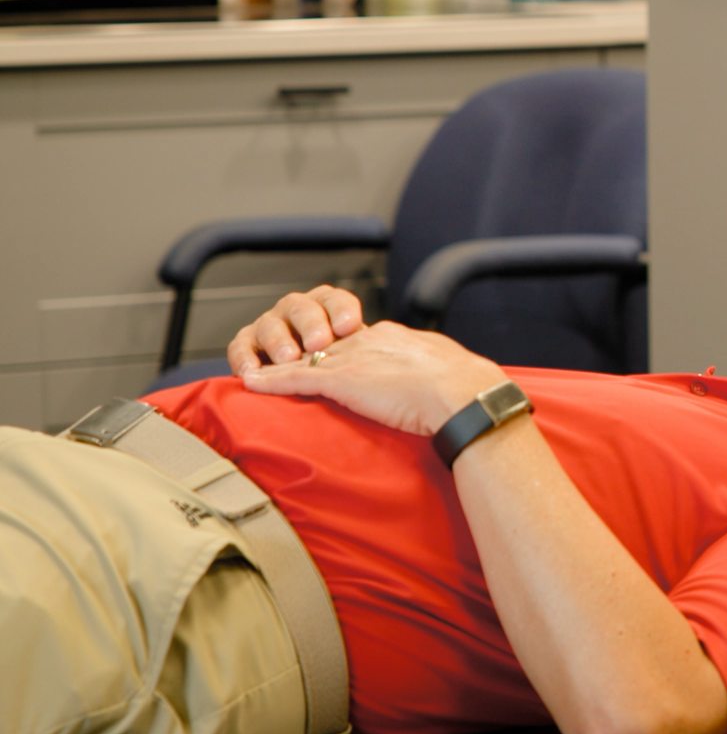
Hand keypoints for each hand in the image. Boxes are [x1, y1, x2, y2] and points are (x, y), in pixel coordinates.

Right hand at [228, 285, 366, 374]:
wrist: (319, 383)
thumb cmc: (346, 371)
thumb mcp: (361, 358)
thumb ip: (372, 350)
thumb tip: (404, 351)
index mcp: (329, 309)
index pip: (336, 300)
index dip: (342, 311)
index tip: (350, 327)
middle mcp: (299, 312)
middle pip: (303, 307)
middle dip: (311, 324)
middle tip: (319, 343)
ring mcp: (272, 326)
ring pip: (271, 324)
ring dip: (279, 341)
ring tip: (288, 358)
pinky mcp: (248, 346)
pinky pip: (241, 347)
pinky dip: (245, 358)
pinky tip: (251, 373)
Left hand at [241, 321, 502, 436]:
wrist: (464, 394)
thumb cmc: (467, 390)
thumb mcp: (450, 372)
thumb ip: (435, 375)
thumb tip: (445, 387)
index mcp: (399, 339)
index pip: (361, 339)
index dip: (345, 351)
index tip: (334, 360)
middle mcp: (372, 340)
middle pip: (329, 345)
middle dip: (306, 353)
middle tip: (284, 361)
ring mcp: (356, 359)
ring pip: (307, 358)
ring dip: (282, 365)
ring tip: (260, 370)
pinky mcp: (342, 380)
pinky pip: (296, 378)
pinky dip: (272, 381)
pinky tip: (252, 383)